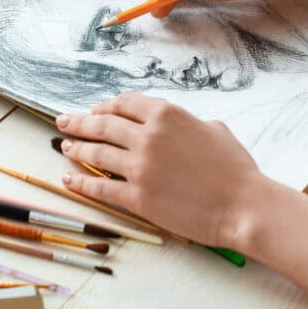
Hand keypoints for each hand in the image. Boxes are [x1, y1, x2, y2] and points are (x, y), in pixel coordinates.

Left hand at [56, 92, 276, 247]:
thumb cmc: (235, 170)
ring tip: (65, 147)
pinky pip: (100, 186)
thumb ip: (188, 123)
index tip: (95, 111)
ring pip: (97, 152)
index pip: (124, 103)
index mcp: (167, 115)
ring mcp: (140, 167)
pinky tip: (69, 179)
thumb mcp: (215, 130)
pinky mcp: (137, 197)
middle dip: (78, 122)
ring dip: (76, 148)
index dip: (105, 106)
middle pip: (102, 124)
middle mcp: (149, 136)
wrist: (244, 205)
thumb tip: (177, 125)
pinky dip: (81, 182)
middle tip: (63, 122)